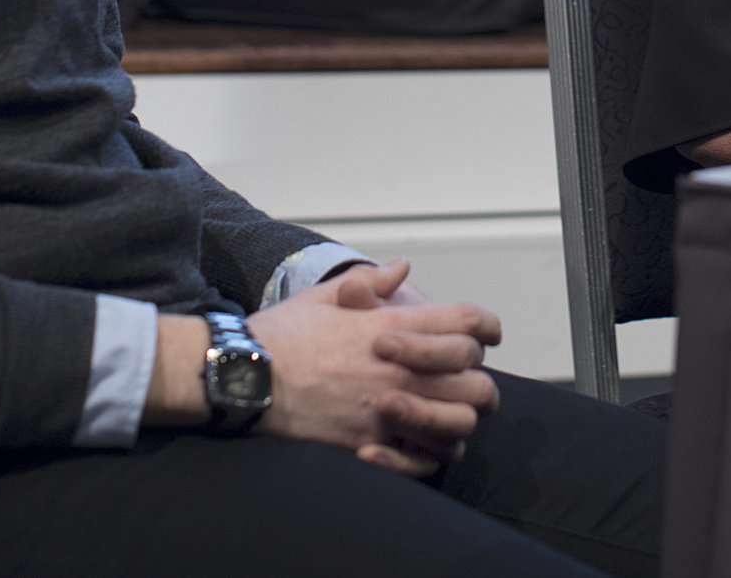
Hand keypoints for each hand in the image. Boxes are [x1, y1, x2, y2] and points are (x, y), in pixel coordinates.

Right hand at [252, 259, 501, 475]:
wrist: (244, 376)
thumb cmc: (281, 335)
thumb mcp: (325, 296)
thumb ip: (370, 283)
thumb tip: (401, 269)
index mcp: (394, 327)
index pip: (469, 323)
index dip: (485, 327)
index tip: (484, 335)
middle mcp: (400, 370)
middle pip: (476, 380)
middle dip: (475, 380)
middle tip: (459, 381)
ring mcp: (387, 411)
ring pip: (459, 425)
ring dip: (456, 420)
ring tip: (440, 416)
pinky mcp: (369, 445)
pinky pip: (425, 461)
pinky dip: (429, 455)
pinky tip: (415, 444)